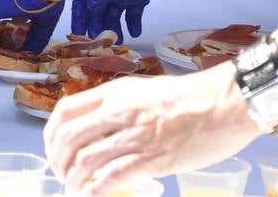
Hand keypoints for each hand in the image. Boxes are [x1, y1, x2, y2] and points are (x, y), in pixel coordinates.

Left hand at [44, 63, 259, 195]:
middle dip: (58, 160)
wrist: (226, 103)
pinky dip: (96, 189)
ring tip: (75, 188)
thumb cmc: (194, 97)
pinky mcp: (152, 158)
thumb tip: (107, 127)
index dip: (52, 133)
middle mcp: (119, 112)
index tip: (53, 148)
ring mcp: (135, 135)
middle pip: (69, 137)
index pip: (67, 110)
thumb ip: (124, 106)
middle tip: (61, 174)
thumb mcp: (148, 91)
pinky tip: (92, 195)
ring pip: (86, 159)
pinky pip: (112, 177)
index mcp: (116, 92)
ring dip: (74, 178)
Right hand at [71, 0, 183, 42]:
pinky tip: (134, 32)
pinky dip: (134, 25)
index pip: (83, 2)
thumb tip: (91, 10)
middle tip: (99, 41)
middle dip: (96, 27)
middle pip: (97, 13)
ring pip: (114, 17)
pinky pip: (134, 16)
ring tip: (118, 40)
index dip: (79, 17)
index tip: (79, 32)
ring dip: (114, 29)